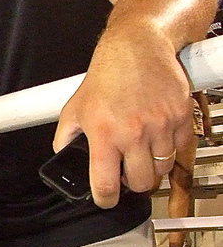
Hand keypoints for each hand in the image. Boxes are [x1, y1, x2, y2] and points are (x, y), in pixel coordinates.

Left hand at [55, 33, 193, 208]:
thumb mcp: (75, 107)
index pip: (106, 185)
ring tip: (142, 155)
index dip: (105, 200)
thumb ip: (66, 138)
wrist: (138, 46)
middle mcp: (134, 132)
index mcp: (105, 133)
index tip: (105, 199)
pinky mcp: (181, 117)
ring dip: (152, 168)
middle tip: (127, 173)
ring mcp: (161, 126)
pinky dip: (170, 152)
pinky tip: (158, 141)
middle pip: (141, 184)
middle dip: (132, 184)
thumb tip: (64, 158)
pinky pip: (181, 150)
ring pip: (162, 170)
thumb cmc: (107, 74)